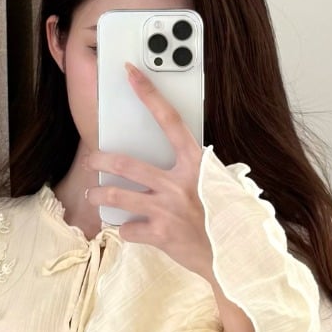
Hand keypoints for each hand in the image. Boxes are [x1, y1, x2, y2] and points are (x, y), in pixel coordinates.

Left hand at [80, 63, 254, 331]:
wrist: (237, 257)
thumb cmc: (232, 218)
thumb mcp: (222, 184)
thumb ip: (199, 172)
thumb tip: (181, 162)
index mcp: (198, 164)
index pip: (170, 120)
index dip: (149, 94)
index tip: (131, 73)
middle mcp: (179, 183)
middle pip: (127, 163)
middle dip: (102, 160)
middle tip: (94, 160)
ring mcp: (166, 209)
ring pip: (117, 196)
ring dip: (100, 195)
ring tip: (94, 194)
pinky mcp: (159, 235)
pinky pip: (128, 229)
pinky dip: (126, 230)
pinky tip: (129, 230)